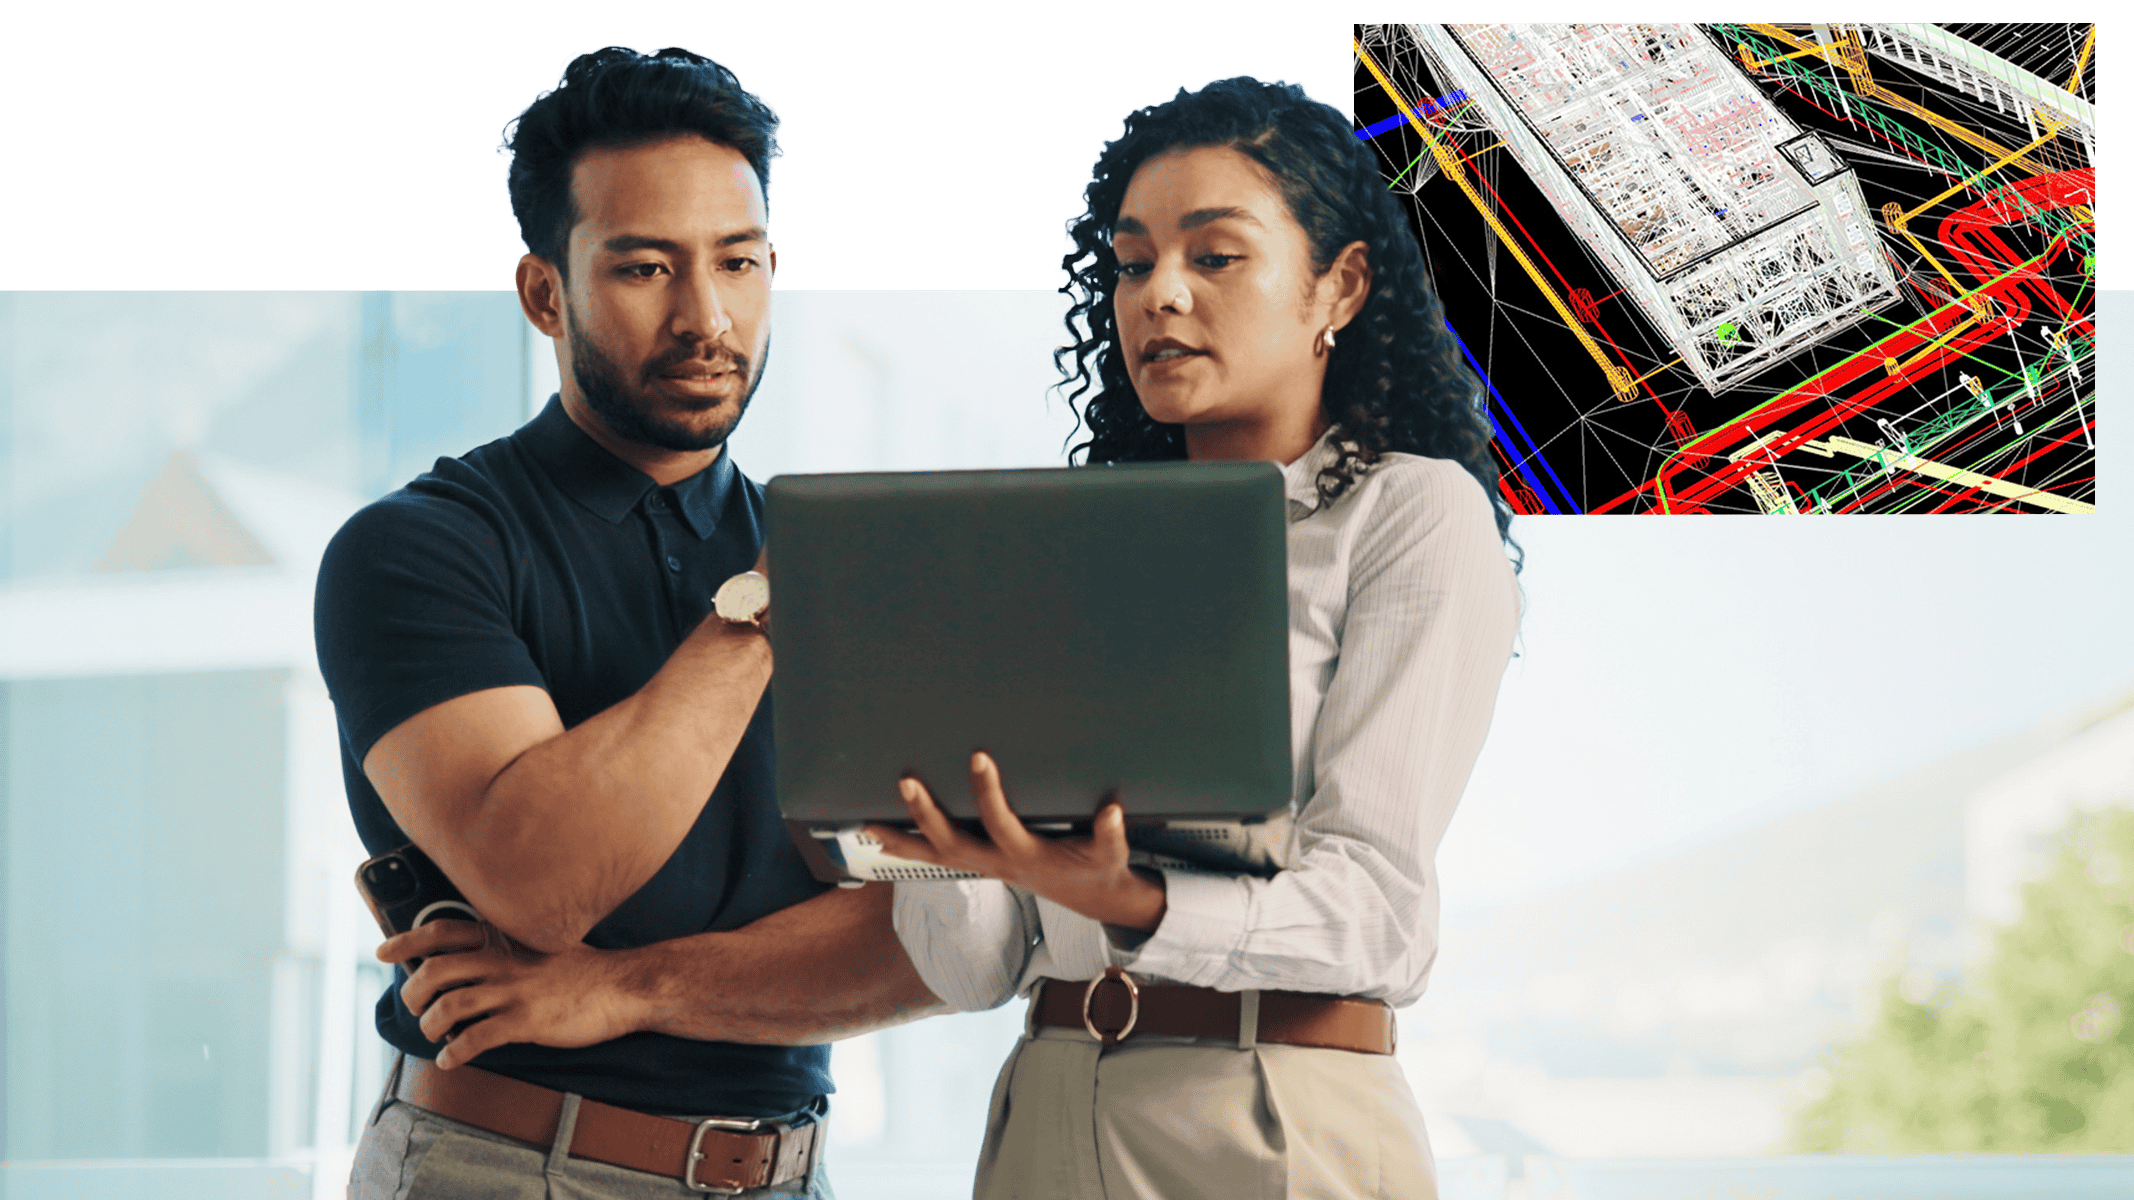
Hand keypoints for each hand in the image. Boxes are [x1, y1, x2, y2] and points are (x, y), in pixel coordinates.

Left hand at [378, 920, 647, 1068]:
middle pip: (435, 971)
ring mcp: (515, 990)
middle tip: (415, 1007)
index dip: (409, 941)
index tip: (386, 951)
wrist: (625, 986)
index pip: (445, 932)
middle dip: (413, 993)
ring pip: (448, 1006)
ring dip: (429, 1026)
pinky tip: (451, 1059)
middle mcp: (504, 960)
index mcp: (506, 939)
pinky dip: (454, 1053)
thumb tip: (475, 960)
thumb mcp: (544, 944)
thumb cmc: (585, 970)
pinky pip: (475, 1039)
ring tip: (433, 1035)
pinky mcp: (526, 1021)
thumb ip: (510, 948)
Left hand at [866, 752, 1166, 932]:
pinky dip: (906, 850)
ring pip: (934, 857)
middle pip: (952, 844)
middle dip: (926, 815)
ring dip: (901, 841)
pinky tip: (880, 838)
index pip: (1000, 823)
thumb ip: (1110, 834)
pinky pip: (935, 859)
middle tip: (906, 781)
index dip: (987, 793)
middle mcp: (998, 863)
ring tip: (866, 824)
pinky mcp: (979, 864)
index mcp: (1027, 856)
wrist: (1091, 897)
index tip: (979, 757)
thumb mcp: (1111, 854)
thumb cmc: (1098, 867)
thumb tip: (1112, 812)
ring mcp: (984, 866)